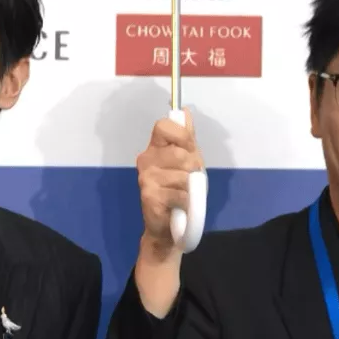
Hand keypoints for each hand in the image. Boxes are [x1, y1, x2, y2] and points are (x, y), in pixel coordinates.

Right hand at [133, 109, 202, 316]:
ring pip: (183, 175)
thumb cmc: (180, 192)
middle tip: (189, 179)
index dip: (182, 135)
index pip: (164, 126)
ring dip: (191, 188)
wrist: (170, 228)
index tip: (190, 148)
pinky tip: (179, 206)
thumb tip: (185, 111)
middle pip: (180, 153)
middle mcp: (146, 159)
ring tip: (184, 194)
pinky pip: (180, 194)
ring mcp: (146, 178)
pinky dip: (187, 201)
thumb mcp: (189, 162)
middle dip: (193, 167)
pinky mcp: (149, 196)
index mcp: (155, 148)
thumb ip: (187, 138)